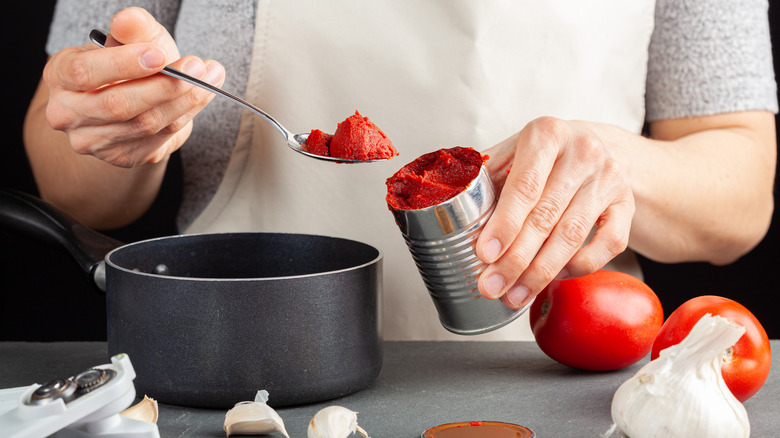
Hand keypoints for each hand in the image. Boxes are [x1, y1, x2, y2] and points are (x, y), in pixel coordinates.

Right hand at [42, 7, 224, 167]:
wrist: (128, 99)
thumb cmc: (125, 65)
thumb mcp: (127, 40)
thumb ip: (131, 29)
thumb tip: (128, 19)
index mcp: (59, 76)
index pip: (84, 72)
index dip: (123, 64)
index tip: (160, 55)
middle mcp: (68, 113)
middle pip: (118, 104)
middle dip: (164, 85)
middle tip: (197, 68)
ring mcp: (94, 141)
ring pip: (145, 124)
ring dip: (185, 100)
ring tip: (211, 76)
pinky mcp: (122, 156)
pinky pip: (161, 137)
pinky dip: (187, 114)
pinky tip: (202, 95)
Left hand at [476, 117, 634, 308]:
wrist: (593, 145)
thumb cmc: (542, 155)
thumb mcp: (511, 152)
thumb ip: (485, 178)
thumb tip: (450, 212)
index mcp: (546, 134)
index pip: (523, 186)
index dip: (504, 224)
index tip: (485, 254)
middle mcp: (582, 152)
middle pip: (545, 216)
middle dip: (515, 259)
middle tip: (492, 286)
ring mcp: (609, 178)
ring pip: (573, 235)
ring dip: (541, 272)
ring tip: (515, 294)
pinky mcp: (627, 204)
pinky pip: (609, 244)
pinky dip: (579, 267)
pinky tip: (554, 278)